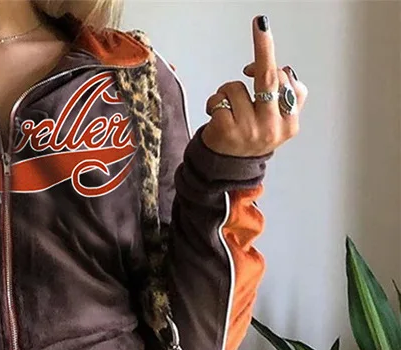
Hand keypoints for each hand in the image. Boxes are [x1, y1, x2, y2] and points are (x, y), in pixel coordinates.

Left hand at [201, 14, 307, 157]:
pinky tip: (216, 115)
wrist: (225, 169)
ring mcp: (248, 132)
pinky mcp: (226, 132)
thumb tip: (283, 69)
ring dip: (228, 91)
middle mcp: (271, 129)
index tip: (265, 38)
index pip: (290, 85)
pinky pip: (220, 99)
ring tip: (229, 110)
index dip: (278, 67)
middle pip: (269, 80)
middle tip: (261, 24)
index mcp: (289, 125)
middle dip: (264, 49)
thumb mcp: (277, 124)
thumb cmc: (250, 138)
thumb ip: (286, 99)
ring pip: (237, 88)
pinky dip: (214, 101)